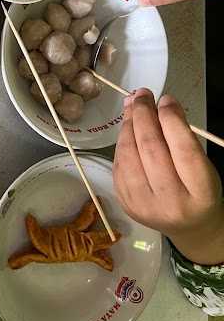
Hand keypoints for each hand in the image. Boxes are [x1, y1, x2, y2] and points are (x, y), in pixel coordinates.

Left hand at [113, 88, 223, 264]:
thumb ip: (182, 137)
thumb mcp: (203, 164)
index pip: (183, 148)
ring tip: (132, 106)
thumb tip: (156, 103)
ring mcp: (144, 205)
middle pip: (151, 148)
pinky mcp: (126, 204)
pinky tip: (127, 128)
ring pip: (129, 155)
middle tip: (141, 94)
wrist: (189, 226)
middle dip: (143, 115)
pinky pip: (119, 164)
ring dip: (128, 125)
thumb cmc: (199, 189)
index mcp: (200, 191)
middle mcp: (171, 201)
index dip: (171, 118)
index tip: (165, 98)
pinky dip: (122, 142)